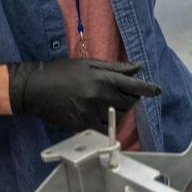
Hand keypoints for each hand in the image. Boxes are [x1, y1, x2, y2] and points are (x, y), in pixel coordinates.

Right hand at [8, 59, 160, 132]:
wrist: (35, 88)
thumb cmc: (62, 72)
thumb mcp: (89, 64)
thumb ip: (115, 68)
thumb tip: (138, 67)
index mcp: (102, 78)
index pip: (133, 84)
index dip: (147, 89)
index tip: (157, 91)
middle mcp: (99, 95)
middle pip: (128, 102)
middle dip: (129, 99)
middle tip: (122, 96)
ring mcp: (91, 111)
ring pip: (117, 116)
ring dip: (118, 112)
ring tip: (105, 103)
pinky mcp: (82, 125)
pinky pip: (104, 128)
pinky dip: (106, 123)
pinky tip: (99, 115)